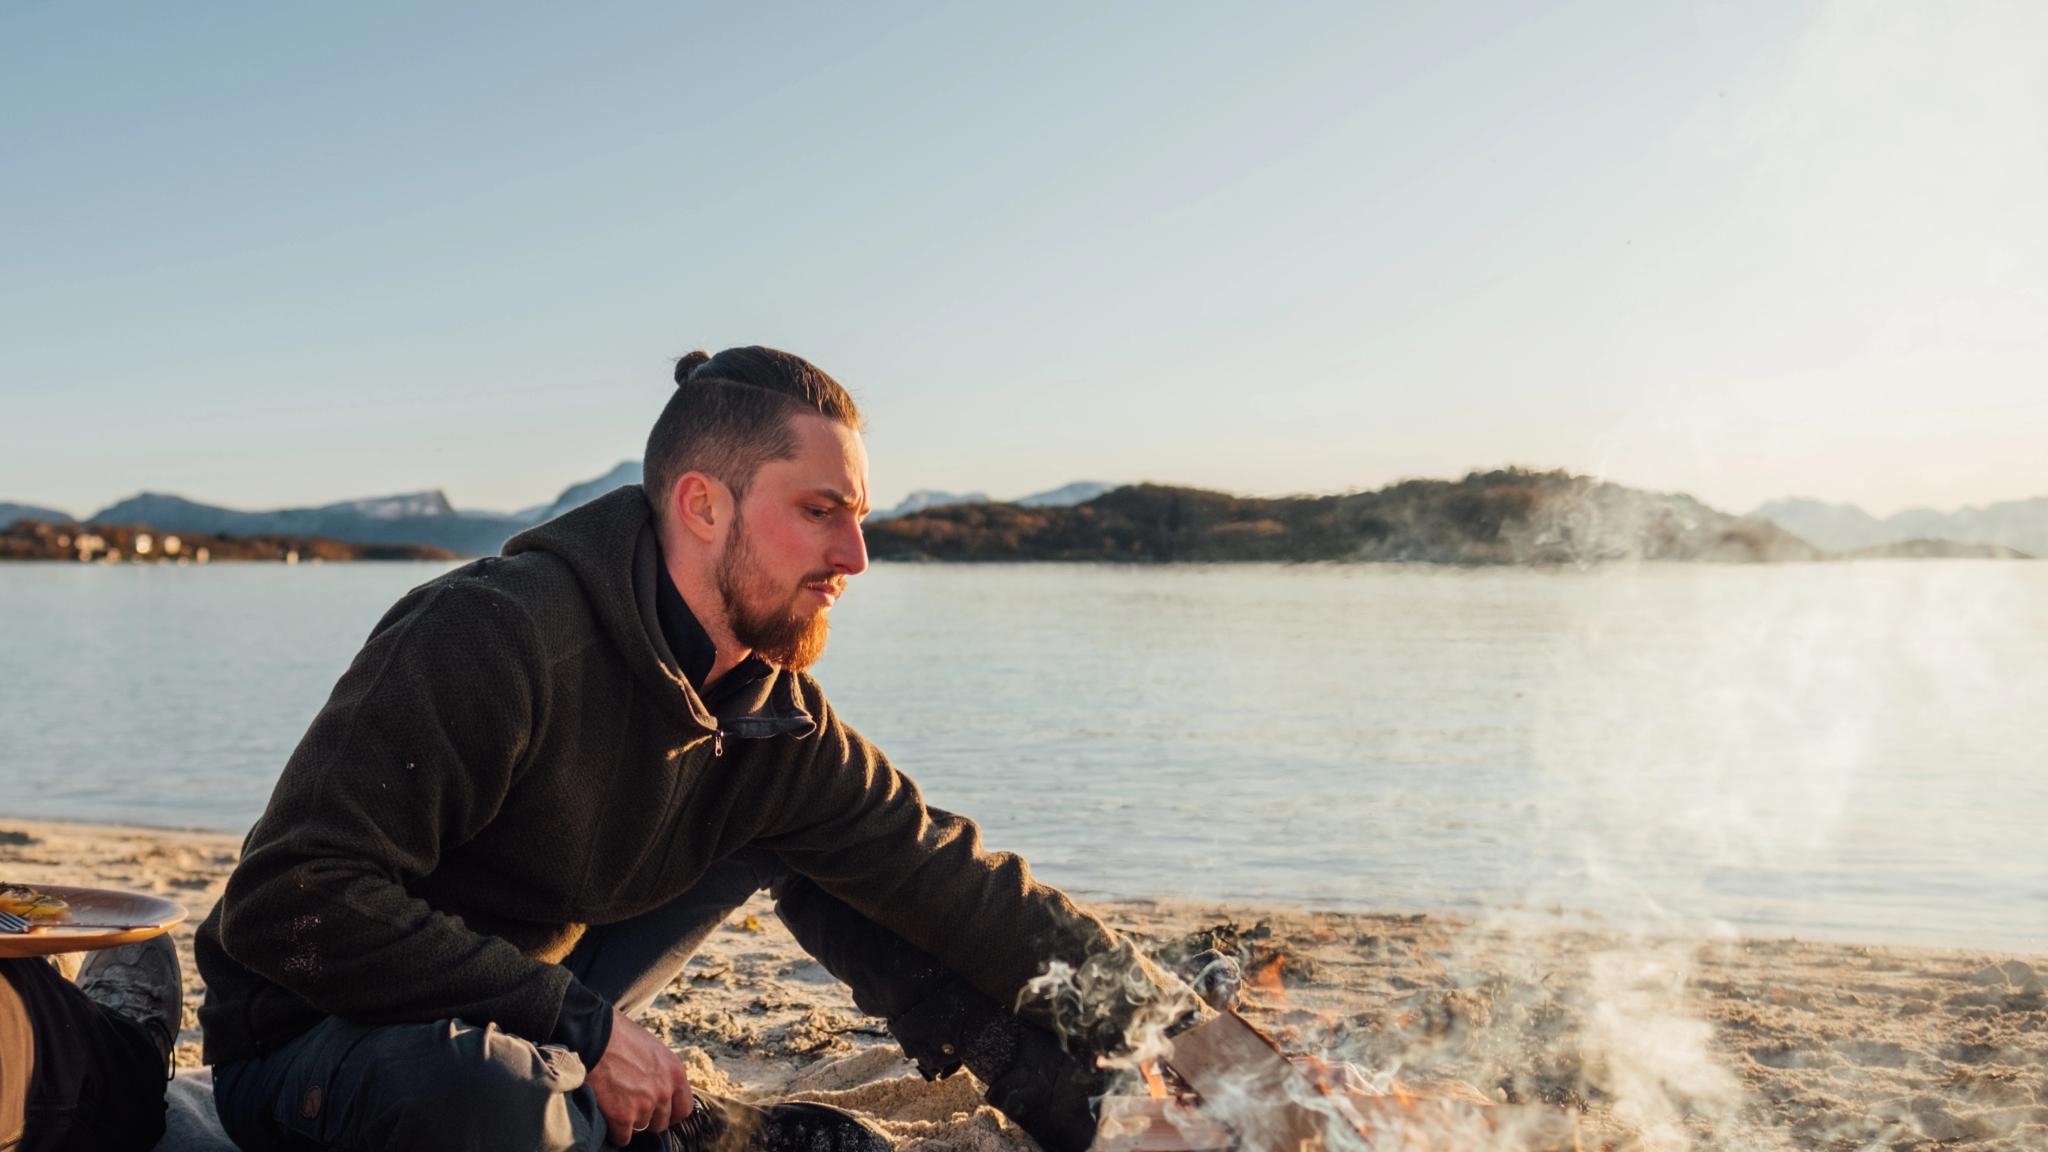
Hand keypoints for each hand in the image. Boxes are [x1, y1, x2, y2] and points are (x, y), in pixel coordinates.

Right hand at [587, 1008, 694, 1145]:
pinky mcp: (622, 1116)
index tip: (660, 1114)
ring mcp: (644, 1105)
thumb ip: (662, 1073)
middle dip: (648, 1119)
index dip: (671, 1114)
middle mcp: (664, 1091)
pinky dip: (614, 1132)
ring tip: (616, 1103)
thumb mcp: (654, 1050)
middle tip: (633, 1108)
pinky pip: (623, 1137)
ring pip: (640, 1128)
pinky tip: (608, 1119)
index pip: (684, 1109)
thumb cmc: (621, 1037)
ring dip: (629, 1121)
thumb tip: (661, 1091)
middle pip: (662, 1123)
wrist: (594, 1036)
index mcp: (675, 1073)